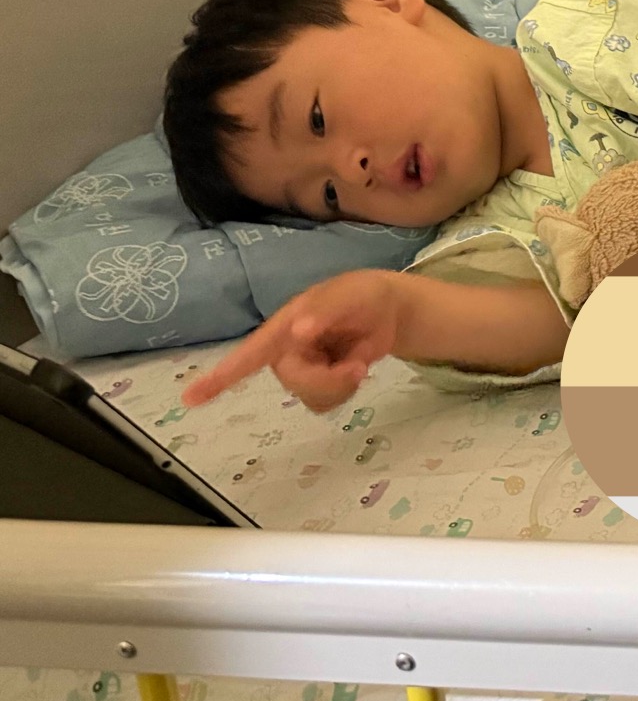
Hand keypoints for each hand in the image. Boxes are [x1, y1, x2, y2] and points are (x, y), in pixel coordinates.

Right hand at [182, 270, 406, 413]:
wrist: (385, 311)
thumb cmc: (359, 296)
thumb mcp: (347, 296)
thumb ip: (324, 310)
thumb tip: (298, 331)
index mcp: (283, 327)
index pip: (249, 354)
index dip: (220, 376)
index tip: (189, 398)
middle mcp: (285, 351)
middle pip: (293, 382)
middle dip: (328, 379)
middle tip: (357, 365)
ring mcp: (301, 370)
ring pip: (309, 397)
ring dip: (340, 386)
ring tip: (358, 363)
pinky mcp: (318, 385)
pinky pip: (323, 404)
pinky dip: (345, 392)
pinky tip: (355, 370)